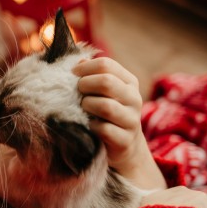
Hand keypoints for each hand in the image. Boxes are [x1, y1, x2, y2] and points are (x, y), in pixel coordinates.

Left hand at [73, 57, 165, 189]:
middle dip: (84, 86)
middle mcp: (134, 98)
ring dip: (87, 106)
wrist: (125, 146)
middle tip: (77, 93)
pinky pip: (104, 129)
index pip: (106, 65)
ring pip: (105, 106)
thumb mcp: (102, 92)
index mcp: (128, 81)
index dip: (84, 68)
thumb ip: (91, 75)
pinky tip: (88, 126)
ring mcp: (132, 120)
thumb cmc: (106, 113)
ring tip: (83, 109)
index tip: (72, 75)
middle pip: (106, 82)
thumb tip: (76, 61)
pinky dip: (91, 126)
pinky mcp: (125, 140)